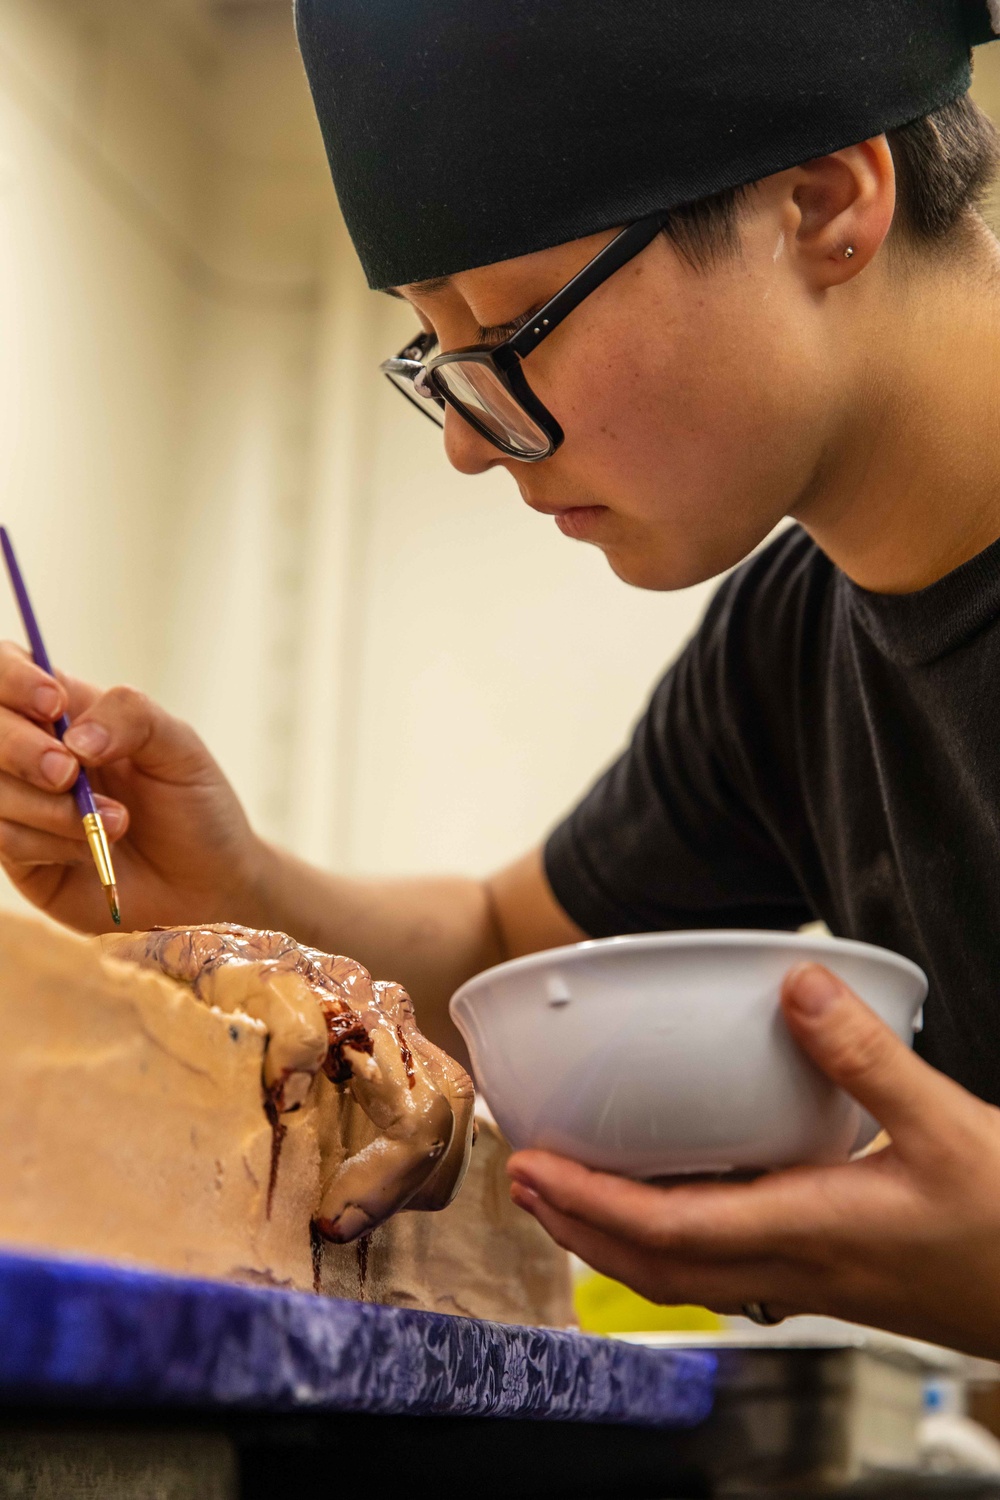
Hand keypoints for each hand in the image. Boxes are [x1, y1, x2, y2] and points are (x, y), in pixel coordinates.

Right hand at [0, 642, 269, 932]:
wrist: (205, 885)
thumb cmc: (195, 806)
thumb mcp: (179, 747)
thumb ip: (132, 717)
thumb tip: (74, 738)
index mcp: (69, 708)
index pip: (7, 667)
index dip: (13, 678)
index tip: (53, 705)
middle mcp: (34, 748)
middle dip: (21, 749)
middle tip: (70, 775)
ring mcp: (21, 800)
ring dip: (50, 810)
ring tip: (117, 823)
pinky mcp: (19, 852)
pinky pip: (3, 836)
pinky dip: (50, 843)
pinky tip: (91, 851)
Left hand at [507, 962, 999, 1357]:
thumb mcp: (947, 1125)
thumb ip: (866, 1055)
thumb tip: (795, 985)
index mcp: (810, 1232)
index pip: (669, 1231)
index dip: (590, 1203)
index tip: (535, 1167)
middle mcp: (795, 1268)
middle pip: (654, 1268)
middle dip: (578, 1228)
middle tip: (524, 1180)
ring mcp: (811, 1281)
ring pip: (684, 1276)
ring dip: (614, 1241)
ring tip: (572, 1195)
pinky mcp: (831, 1276)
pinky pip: (723, 1267)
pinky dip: (670, 1241)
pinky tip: (674, 1202)